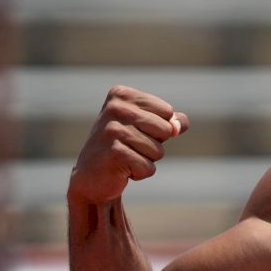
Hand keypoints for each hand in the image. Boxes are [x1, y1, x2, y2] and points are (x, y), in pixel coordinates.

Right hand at [68, 85, 188, 203]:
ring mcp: (113, 130)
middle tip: (131, 147)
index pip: (167, 111)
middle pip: (166, 130)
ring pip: (159, 151)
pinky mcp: (114, 153)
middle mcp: (115, 108)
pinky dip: (140, 173)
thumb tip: (179, 126)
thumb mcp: (147, 127)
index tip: (135, 131)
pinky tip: (121, 169)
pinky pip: (149, 168)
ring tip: (125, 157)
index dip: (159, 128)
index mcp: (122, 95)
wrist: (91, 175)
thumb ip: (171, 122)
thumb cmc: (124, 146)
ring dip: (147, 160)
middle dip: (155, 144)